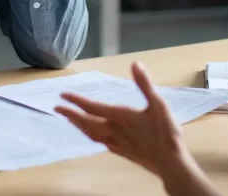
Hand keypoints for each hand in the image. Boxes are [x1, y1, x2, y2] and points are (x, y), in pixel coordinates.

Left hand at [55, 62, 192, 181]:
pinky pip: (101, 143)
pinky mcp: (123, 152)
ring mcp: (117, 143)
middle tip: (57, 108)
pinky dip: (92, 137)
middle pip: (87, 122)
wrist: (170, 163)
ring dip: (78, 126)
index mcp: (120, 116)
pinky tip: (93, 137)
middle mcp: (114, 130)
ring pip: (91, 134)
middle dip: (71, 114)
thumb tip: (135, 64)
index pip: (92, 107)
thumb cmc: (166, 133)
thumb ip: (145, 84)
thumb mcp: (158, 104)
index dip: (77, 100)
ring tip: (70, 121)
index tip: (63, 95)